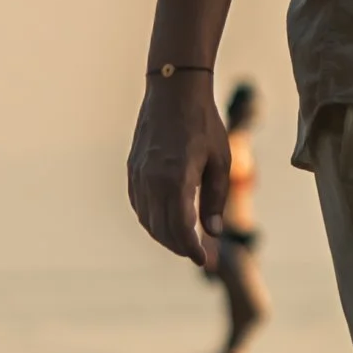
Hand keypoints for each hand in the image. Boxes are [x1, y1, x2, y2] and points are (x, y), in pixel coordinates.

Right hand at [127, 70, 230, 266]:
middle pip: (162, 229)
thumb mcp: (220, 161)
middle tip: (201, 256)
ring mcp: (139, 175)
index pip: (180, 227)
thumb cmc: (203, 124)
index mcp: (177, 178)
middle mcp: (152, 179)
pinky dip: (151, 220)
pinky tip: (166, 223)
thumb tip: (213, 231)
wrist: (173, 92)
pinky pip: (139, 205)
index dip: (192, 249)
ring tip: (185, 243)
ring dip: (165, 236)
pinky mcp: (133, 169)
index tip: (205, 261)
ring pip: (148, 220)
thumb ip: (215, 199)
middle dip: (181, 247)